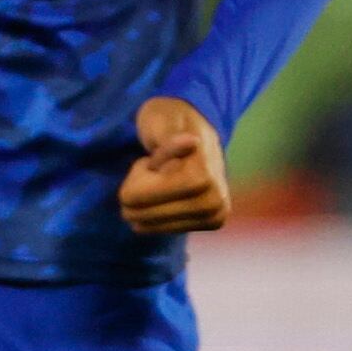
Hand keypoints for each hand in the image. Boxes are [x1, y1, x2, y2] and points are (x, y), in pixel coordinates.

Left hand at [116, 95, 230, 234]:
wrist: (199, 132)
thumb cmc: (172, 123)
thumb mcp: (162, 121)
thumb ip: (170, 136)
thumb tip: (192, 142)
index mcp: (203, 177)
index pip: (136, 196)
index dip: (138, 173)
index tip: (156, 157)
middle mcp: (215, 202)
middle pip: (138, 213)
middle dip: (139, 188)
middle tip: (159, 168)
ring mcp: (214, 215)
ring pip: (143, 224)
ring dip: (147, 200)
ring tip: (166, 178)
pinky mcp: (210, 224)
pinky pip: (154, 229)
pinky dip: (154, 210)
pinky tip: (171, 192)